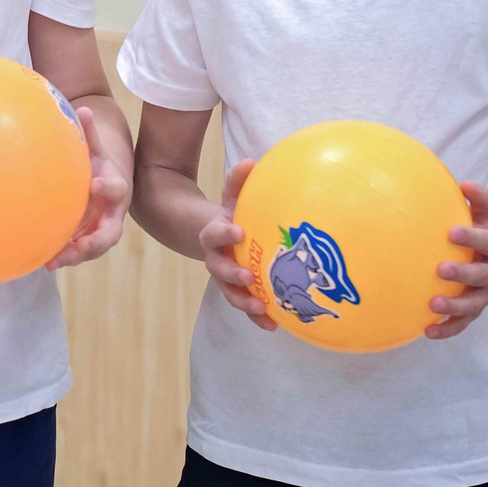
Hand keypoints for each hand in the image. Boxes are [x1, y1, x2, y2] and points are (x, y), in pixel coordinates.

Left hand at [46, 104, 133, 268]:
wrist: (107, 182)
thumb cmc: (98, 163)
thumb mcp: (96, 148)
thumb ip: (89, 133)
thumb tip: (82, 107)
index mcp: (116, 188)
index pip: (116, 188)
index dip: (108, 188)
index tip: (95, 184)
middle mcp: (113, 213)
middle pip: (110, 233)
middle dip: (95, 241)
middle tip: (79, 246)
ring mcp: (102, 228)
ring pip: (94, 248)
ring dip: (76, 256)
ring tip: (53, 261)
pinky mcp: (89, 238)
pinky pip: (79, 251)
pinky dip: (65, 257)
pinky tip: (42, 260)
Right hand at [198, 159, 270, 329]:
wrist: (220, 237)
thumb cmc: (233, 214)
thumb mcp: (233, 197)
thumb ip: (238, 182)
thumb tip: (250, 162)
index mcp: (214, 235)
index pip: (213, 234)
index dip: (223, 235)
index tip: (238, 232)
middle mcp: (216, 259)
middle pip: (217, 270)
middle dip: (231, 275)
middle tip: (247, 277)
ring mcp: (226, 278)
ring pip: (230, 293)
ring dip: (244, 301)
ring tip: (261, 308)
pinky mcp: (239, 292)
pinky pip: (246, 306)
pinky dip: (257, 316)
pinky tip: (273, 325)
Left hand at [431, 182, 487, 338]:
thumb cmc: (486, 229)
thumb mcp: (486, 212)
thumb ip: (478, 198)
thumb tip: (463, 183)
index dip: (472, 237)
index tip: (452, 232)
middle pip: (482, 277)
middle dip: (463, 274)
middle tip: (440, 270)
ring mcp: (485, 294)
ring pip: (473, 305)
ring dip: (454, 308)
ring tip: (431, 306)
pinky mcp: (474, 309)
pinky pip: (462, 323)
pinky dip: (447, 329)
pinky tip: (426, 332)